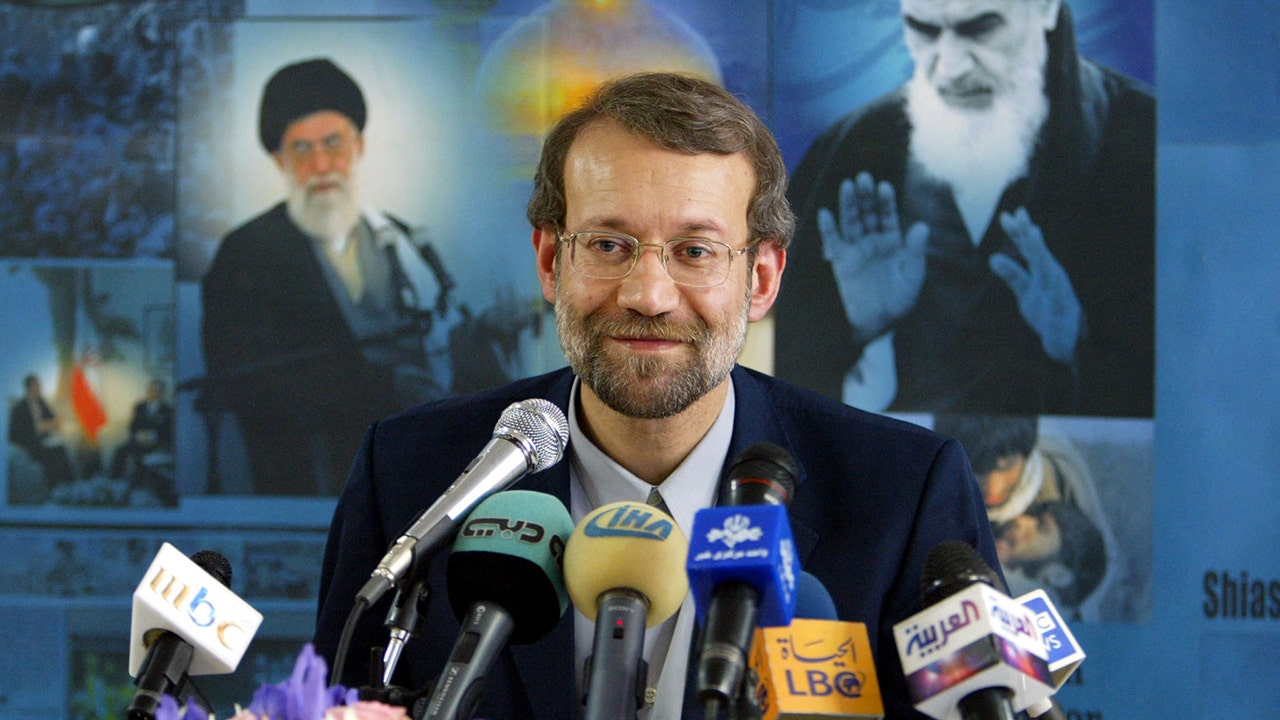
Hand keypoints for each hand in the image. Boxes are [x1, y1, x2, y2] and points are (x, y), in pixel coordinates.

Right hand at [817, 173, 927, 340]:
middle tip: (863, 177)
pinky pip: (834, 242)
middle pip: (868, 213)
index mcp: (893, 240)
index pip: (888, 215)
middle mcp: (873, 240)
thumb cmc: (899, 299)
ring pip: (851, 222)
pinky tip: (826, 213)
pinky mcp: (841, 261)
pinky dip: (829, 228)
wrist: (879, 322)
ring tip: (848, 186)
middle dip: (866, 196)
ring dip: (849, 204)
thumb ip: (915, 250)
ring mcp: (856, 249)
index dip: (886, 201)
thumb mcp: (912, 273)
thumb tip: (922, 225)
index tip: (884, 187)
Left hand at [990, 208, 1081, 363]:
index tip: (1007, 215)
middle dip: (1027, 233)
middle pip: (1037, 252)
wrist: (1066, 342)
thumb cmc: (1047, 312)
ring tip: (1032, 232)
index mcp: (1043, 271)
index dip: (1018, 232)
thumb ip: (1012, 274)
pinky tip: (1051, 272)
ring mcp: (1058, 290)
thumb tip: (993, 257)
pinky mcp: (1062, 308)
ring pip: (1048, 267)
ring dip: (1040, 250)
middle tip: (1018, 213)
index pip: (1028, 249)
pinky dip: (1054, 283)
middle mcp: (1052, 276)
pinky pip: (1058, 295)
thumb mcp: (1025, 291)